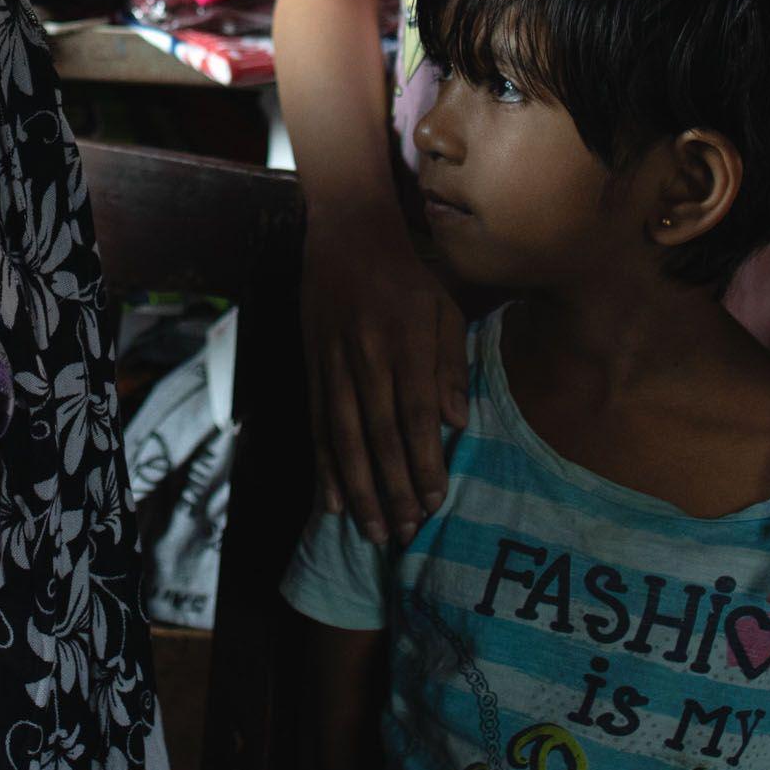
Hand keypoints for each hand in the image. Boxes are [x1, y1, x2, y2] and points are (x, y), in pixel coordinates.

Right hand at [302, 212, 465, 545]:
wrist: (346, 235)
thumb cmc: (407, 276)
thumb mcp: (444, 308)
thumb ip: (451, 365)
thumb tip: (457, 422)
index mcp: (405, 341)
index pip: (416, 413)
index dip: (425, 461)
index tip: (436, 502)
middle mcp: (366, 357)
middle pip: (379, 435)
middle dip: (393, 489)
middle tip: (405, 533)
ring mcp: (333, 365)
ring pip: (344, 439)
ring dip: (358, 490)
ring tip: (372, 531)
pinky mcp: (312, 369)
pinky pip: (318, 426)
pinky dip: (324, 467)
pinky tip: (332, 502)